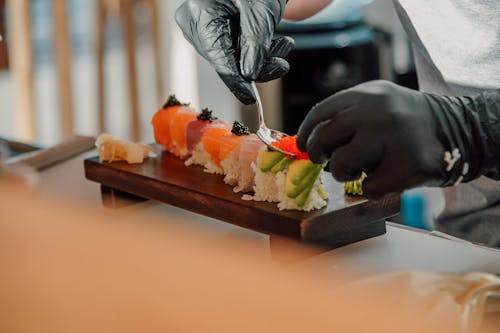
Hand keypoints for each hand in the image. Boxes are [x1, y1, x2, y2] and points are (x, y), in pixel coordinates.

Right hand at [175, 0, 292, 104]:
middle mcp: (194, 21)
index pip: (219, 59)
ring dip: (261, 56)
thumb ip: (254, 44)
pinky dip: (254, 48)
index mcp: (200, 14)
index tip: (250, 99)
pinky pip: (232, 47)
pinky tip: (273, 42)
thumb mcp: (261, 11)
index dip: (237, 82)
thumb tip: (248, 75)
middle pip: (226, 60)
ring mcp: (201, 24)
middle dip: (257, 65)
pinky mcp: (212, 27)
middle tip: (282, 61)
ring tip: (284, 45)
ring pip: (232, 56)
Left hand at [297, 80, 499, 198]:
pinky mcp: (407, 165)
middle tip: (323, 160)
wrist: (457, 129)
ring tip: (358, 169)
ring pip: (342, 164)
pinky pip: (367, 187)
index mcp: (366, 94)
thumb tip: (308, 140)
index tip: (302, 145)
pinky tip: (383, 176)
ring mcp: (393, 138)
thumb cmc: (407, 121)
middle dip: (317, 154)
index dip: (305, 133)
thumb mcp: (377, 103)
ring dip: (343, 173)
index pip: (321, 113)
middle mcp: (377, 112)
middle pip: (325, 138)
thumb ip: (347, 115)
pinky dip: (370, 187)